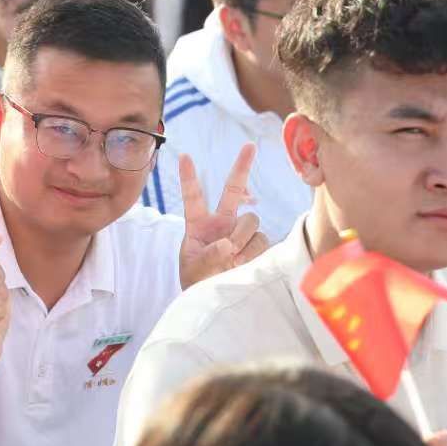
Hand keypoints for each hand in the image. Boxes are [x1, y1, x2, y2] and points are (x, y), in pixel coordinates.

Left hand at [177, 146, 267, 287]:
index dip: (189, 178)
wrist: (216, 300)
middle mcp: (222, 223)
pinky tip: (243, 264)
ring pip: (251, 220)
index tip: (184, 156)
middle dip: (242, 166)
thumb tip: (227, 244)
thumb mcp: (193, 269)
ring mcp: (240, 232)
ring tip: (232, 260)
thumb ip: (207, 256)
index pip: (193, 198)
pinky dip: (253, 252)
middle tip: (250, 145)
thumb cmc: (198, 283)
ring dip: (243, 239)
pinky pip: (262, 240)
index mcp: (198, 225)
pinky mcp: (256, 244)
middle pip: (233, 190)